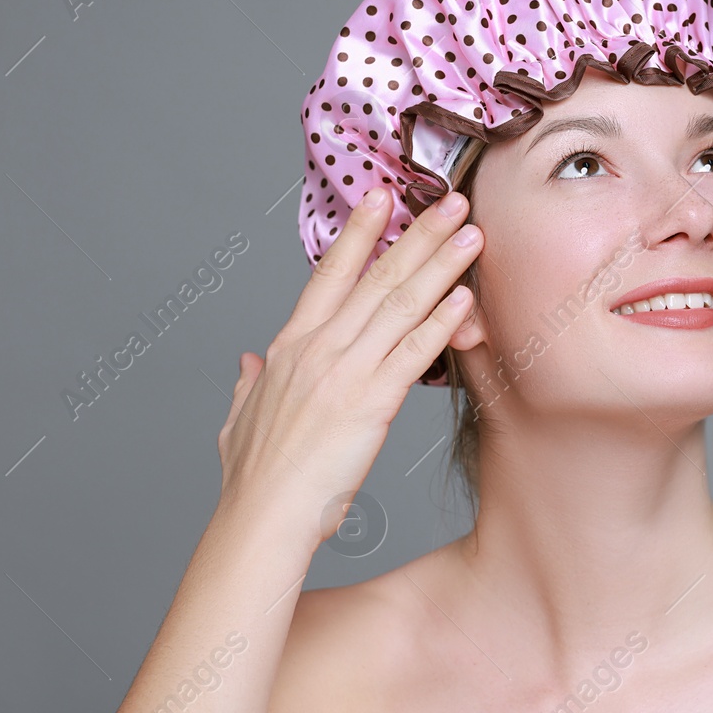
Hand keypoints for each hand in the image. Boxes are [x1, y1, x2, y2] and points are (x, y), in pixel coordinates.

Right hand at [214, 186, 481, 545]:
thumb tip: (246, 363)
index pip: (329, 274)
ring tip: (472, 234)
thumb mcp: (239, 421)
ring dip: (441, 265)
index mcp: (288, 348)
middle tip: (452, 201)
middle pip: (377, 278)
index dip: (358, 232)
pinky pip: (414, 353)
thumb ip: (247, 386)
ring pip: (401, 305)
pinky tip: (466, 299)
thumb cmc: (253, 480)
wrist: (261, 517)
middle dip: (418, 234)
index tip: (381, 195)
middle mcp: (318, 349)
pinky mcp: (370, 403)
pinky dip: (442, 323)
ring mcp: (344, 372)